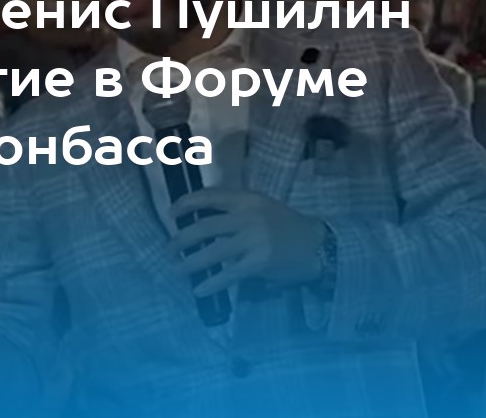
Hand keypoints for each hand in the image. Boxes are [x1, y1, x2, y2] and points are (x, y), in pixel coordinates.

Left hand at [169, 189, 324, 296]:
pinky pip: (227, 274)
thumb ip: (235, 210)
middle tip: (169, 248)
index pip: (209, 197)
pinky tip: (199, 289)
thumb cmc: (285, 225)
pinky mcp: (257, 263)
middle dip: (182, 239)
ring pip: (211, 252)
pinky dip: (210, 283)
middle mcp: (247, 217)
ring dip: (190, 262)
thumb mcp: (261, 207)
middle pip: (204, 227)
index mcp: (247, 199)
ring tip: (177, 268)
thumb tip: (200, 221)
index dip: (186, 204)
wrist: (316, 245)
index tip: (171, 212)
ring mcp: (252, 240)